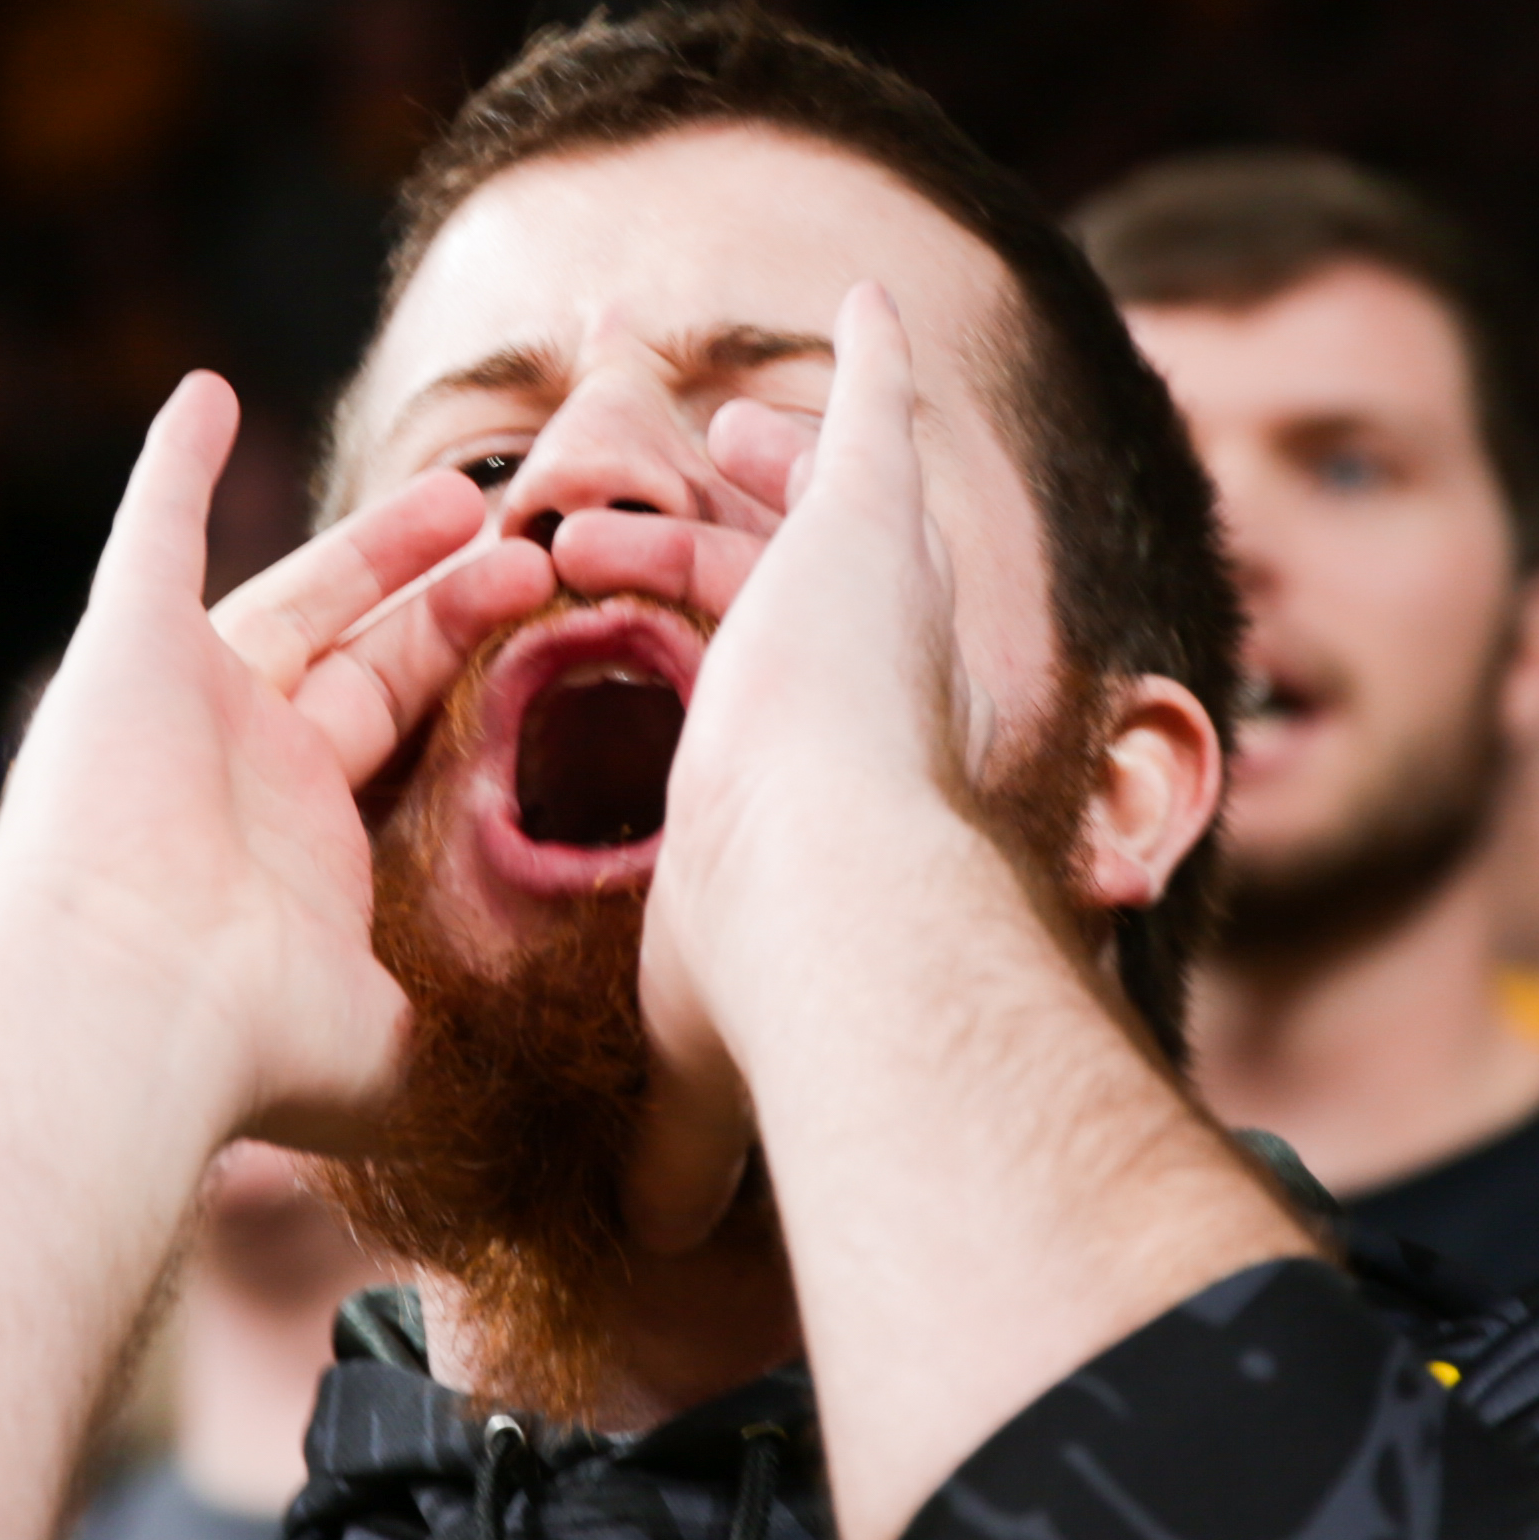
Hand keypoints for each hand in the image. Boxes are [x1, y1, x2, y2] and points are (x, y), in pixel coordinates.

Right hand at [0, 374, 553, 1151]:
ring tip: (472, 490)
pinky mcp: (127, 649)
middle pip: (366, 653)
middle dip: (448, 597)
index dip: (465, 680)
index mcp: (303, 850)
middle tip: (531, 543)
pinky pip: (152, 532)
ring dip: (378, 539)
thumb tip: (558, 1094)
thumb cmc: (248, 1039)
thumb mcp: (391, 1047)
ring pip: (298, 590)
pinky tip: (208, 392)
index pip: (398, 738)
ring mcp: (183, 703)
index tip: (542, 632)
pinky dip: (175, 462)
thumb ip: (464, 1035)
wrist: (124, 1003)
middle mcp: (243, 770)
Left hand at [641, 280, 989, 1085]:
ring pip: (804, 493)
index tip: (675, 611)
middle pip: (787, 573)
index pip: (753, 687)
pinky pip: (882, 411)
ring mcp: (871, 590)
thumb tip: (656, 1239)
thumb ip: (685, 1124)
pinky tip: (866, 300)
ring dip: (748, 455)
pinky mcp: (872, 522)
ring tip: (689, 401)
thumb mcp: (700, 1035)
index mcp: (805, 771)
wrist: (833, 900)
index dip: (712, 646)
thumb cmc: (776, 980)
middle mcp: (856, 675)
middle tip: (703, 460)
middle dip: (737, 515)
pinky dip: (879, 358)